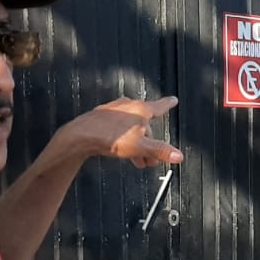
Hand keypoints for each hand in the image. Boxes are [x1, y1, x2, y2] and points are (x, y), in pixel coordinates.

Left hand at [61, 96, 183, 168]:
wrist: (81, 136)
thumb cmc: (109, 136)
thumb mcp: (140, 147)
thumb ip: (160, 151)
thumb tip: (178, 155)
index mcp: (141, 109)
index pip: (160, 106)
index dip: (168, 104)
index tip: (173, 100)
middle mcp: (128, 106)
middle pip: (145, 124)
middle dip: (149, 142)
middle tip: (150, 159)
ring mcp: (114, 110)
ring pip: (131, 127)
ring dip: (136, 143)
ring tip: (135, 159)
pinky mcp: (102, 117)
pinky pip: (118, 127)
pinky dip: (123, 138)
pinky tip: (119, 149)